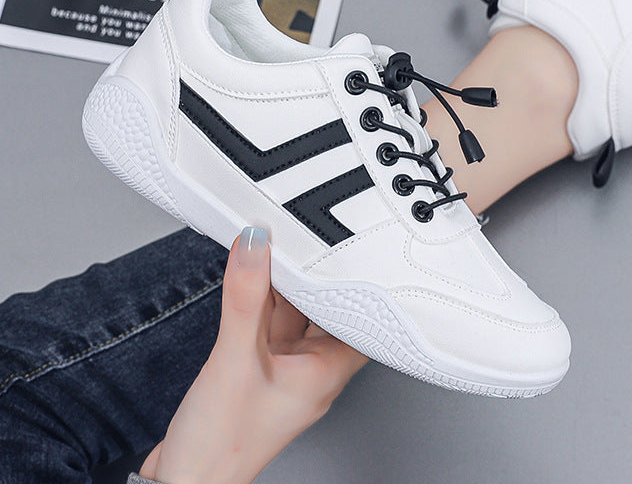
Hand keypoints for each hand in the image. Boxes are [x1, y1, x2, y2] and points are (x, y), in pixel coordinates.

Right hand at [139, 227, 367, 483]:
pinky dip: (261, 301)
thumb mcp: (235, 360)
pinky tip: (252, 276)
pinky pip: (266, 325)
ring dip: (285, 285)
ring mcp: (282, 370)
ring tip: (279, 244)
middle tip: (310, 235)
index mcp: (325, 373)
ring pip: (293, 314)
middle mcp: (310, 370)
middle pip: (324, 310)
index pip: (361, 319)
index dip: (360, 284)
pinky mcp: (256, 370)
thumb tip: (255, 245)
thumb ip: (245, 299)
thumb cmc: (221, 446)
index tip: (353, 249)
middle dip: (315, 276)